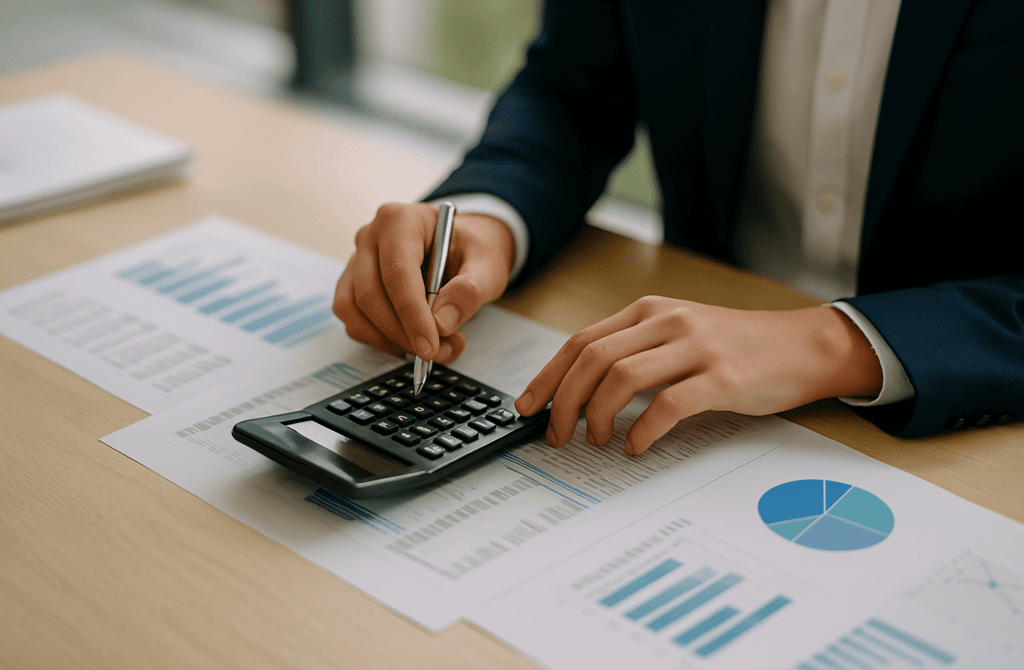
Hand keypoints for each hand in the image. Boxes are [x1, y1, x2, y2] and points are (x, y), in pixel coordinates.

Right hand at [333, 203, 514, 363]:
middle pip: (370, 295)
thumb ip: (470, 291)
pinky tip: (411, 340)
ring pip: (354, 311)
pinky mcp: (352, 285)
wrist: (463, 246)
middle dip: (402, 333)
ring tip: (432, 346)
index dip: (411, 315)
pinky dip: (380, 340)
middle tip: (438, 351)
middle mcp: (370, 237)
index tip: (430, 347)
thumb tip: (441, 323)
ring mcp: (357, 261)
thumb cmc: (472, 250)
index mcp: (401, 220)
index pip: (397, 272)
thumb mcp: (487, 265)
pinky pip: (353, 320)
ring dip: (389, 340)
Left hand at [514, 296, 882, 454]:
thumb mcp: (677, 336)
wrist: (802, 346)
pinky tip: (636, 446)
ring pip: (622, 378)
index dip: (548, 377)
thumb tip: (580, 394)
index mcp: (649, 312)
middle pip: (592, 359)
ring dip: (597, 415)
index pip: (580, 341)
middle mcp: (667, 322)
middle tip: (558, 435)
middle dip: (564, 402)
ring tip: (595, 440)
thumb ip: (634, 353)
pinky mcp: (722, 377)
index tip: (527, 407)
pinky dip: (642, 429)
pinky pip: (668, 404)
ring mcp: (695, 347)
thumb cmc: (734, 348)